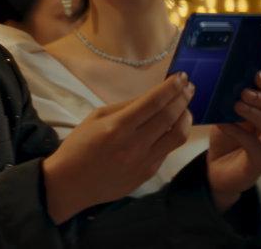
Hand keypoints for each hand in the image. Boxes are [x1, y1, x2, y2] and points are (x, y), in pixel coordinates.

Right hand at [41, 73, 193, 222]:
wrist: (71, 184)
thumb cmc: (79, 146)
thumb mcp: (96, 117)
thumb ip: (126, 106)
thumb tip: (152, 95)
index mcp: (118, 127)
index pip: (154, 102)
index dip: (172, 87)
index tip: (181, 77)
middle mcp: (135, 144)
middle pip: (170, 116)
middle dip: (183, 98)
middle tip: (189, 87)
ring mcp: (144, 161)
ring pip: (178, 136)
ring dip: (186, 118)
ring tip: (185, 108)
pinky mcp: (148, 174)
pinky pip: (167, 150)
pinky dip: (172, 135)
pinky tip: (169, 128)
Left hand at [206, 72, 260, 208]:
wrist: (217, 169)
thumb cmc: (227, 138)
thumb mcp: (230, 115)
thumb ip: (235, 100)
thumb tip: (230, 79)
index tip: (256, 74)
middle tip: (244, 92)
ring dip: (257, 115)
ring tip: (237, 106)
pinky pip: (254, 145)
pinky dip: (238, 132)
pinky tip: (223, 124)